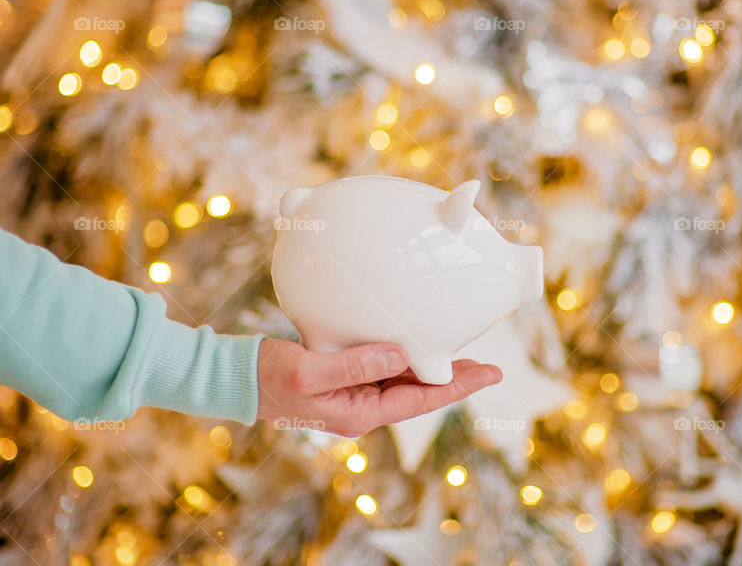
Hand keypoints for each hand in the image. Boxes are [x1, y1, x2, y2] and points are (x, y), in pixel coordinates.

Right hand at [256, 338, 501, 436]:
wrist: (237, 378)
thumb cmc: (269, 378)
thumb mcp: (311, 370)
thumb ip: (356, 364)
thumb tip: (402, 354)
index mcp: (360, 413)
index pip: (421, 400)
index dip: (458, 387)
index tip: (491, 374)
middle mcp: (363, 406)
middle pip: (419, 393)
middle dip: (454, 379)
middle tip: (490, 366)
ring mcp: (354, 393)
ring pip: (404, 380)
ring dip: (431, 367)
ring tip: (461, 352)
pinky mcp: (344, 376)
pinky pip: (383, 367)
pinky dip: (404, 356)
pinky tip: (414, 342)